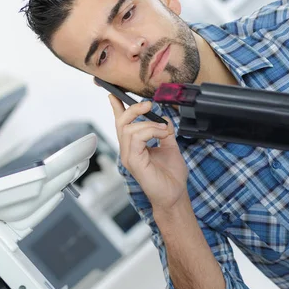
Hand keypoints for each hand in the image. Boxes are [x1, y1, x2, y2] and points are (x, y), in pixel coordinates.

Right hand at [109, 95, 187, 209]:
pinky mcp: (134, 162)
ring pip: (128, 128)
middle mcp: (128, 150)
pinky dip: (150, 131)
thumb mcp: (170, 146)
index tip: (113, 94)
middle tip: (149, 105)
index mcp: (135, 146)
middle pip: (121, 122)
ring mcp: (129, 157)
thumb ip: (164, 132)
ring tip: (164, 129)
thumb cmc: (171, 175)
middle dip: (133, 109)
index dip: (117, 108)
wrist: (175, 194)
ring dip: (149, 124)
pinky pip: (136, 138)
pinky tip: (162, 134)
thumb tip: (164, 118)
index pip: (121, 124)